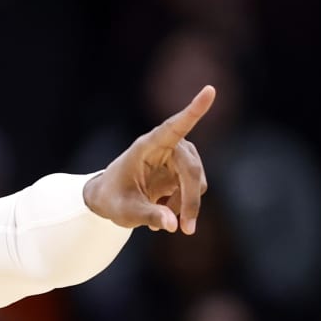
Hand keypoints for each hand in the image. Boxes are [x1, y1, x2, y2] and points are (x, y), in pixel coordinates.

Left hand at [84, 85, 214, 233]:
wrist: (110, 199)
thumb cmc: (113, 199)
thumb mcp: (126, 211)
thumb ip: (149, 216)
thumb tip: (173, 225)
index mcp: (147, 146)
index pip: (173, 127)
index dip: (193, 111)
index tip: (209, 91)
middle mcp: (166, 146)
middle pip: (191, 169)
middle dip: (190, 201)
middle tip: (186, 230)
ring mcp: (178, 156)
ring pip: (197, 181)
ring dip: (185, 205)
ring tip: (161, 220)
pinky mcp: (185, 168)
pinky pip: (195, 189)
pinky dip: (184, 206)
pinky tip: (165, 212)